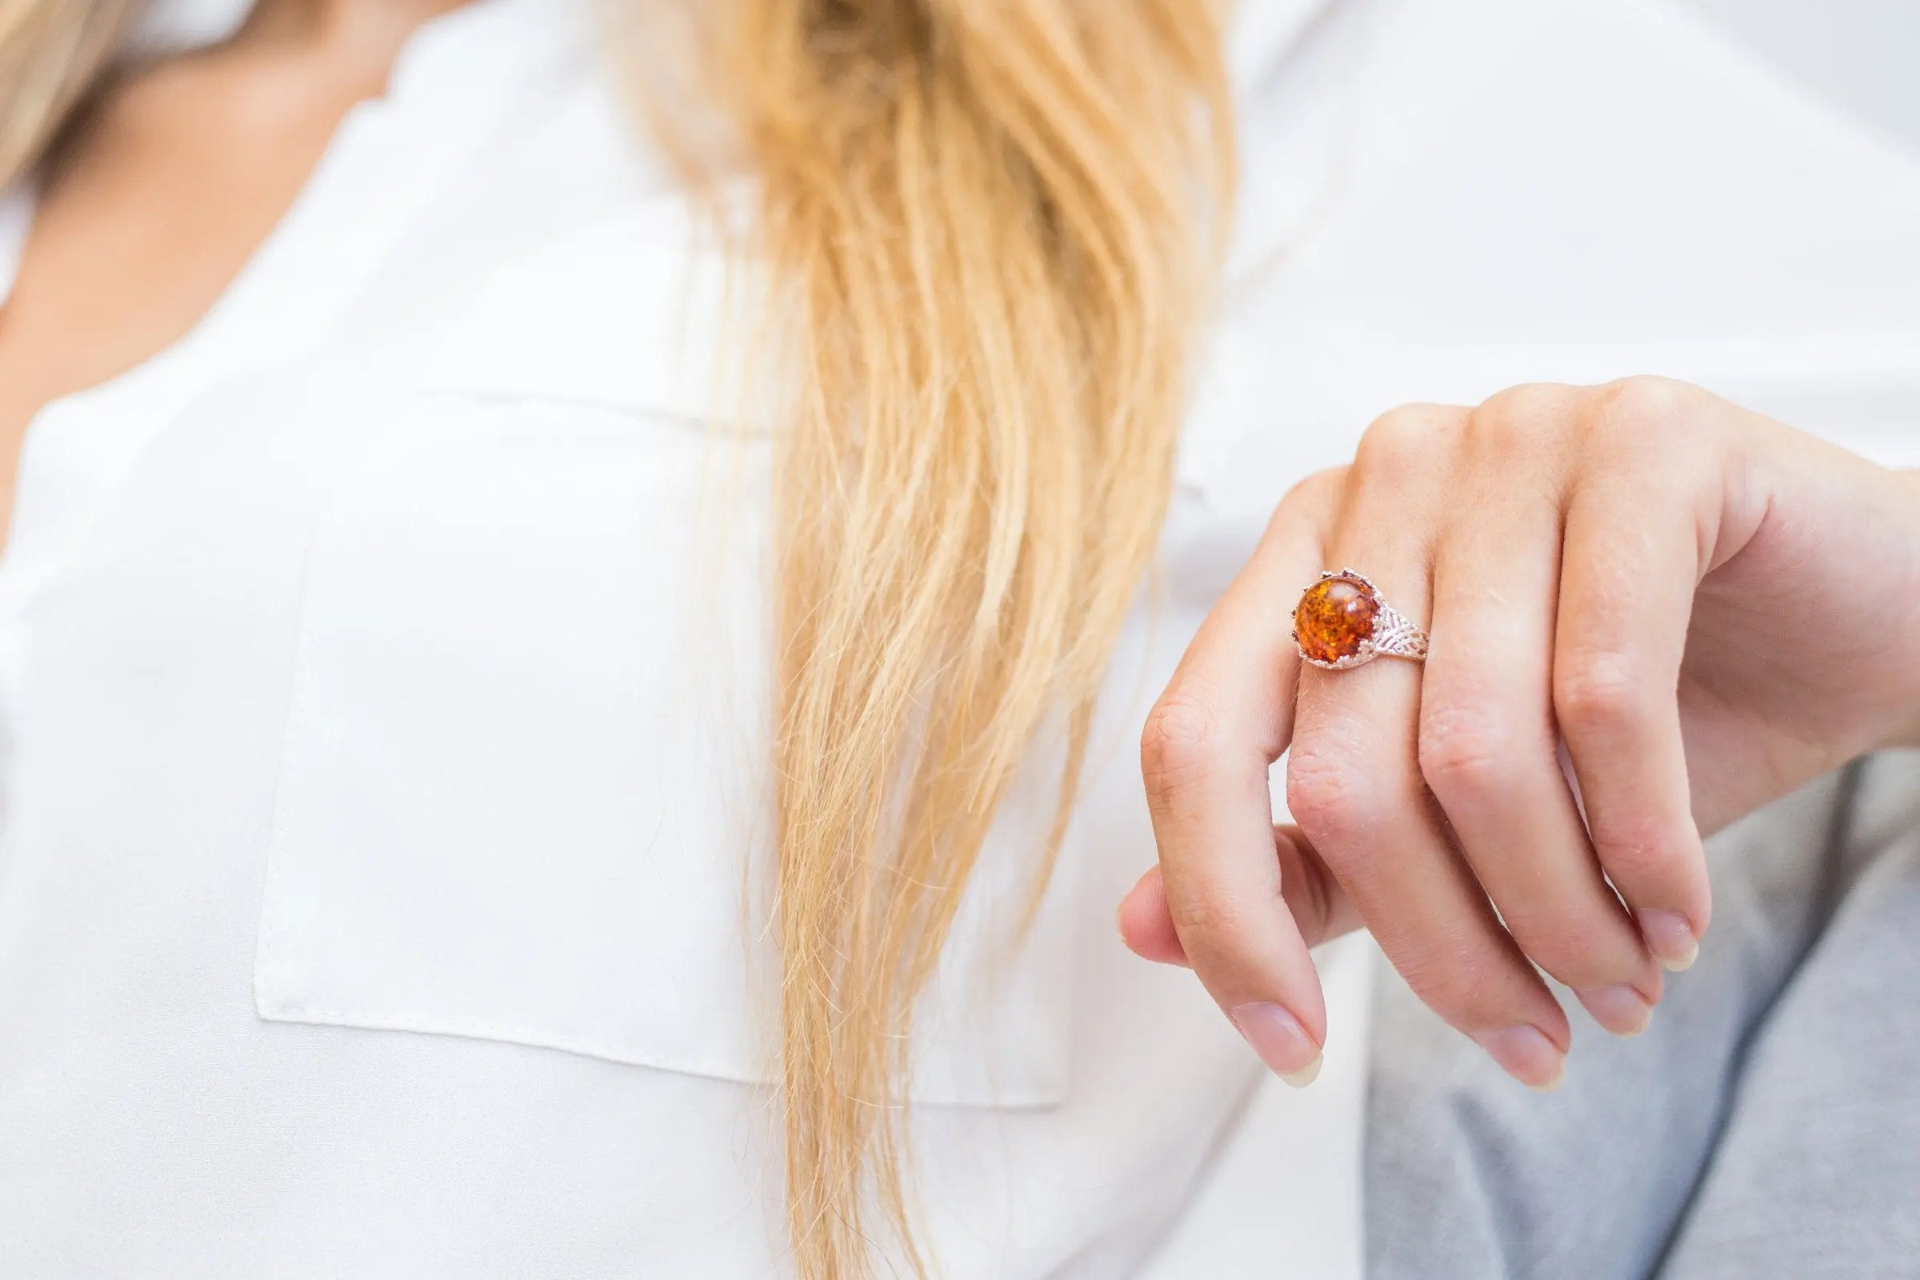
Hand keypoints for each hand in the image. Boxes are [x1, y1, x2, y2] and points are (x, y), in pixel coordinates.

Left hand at [1121, 377, 1919, 1087]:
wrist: (1856, 621)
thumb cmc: (1652, 710)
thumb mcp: (1460, 807)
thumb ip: (1309, 857)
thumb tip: (1139, 931)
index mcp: (1304, 552)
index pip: (1191, 740)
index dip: (1221, 911)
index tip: (1291, 1050)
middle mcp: (1381, 477)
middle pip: (1339, 773)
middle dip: (1442, 951)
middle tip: (1533, 1040)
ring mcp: (1505, 437)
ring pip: (1473, 749)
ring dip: (1555, 915)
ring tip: (1619, 984)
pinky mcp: (1641, 436)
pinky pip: (1606, 692)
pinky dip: (1642, 841)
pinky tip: (1675, 913)